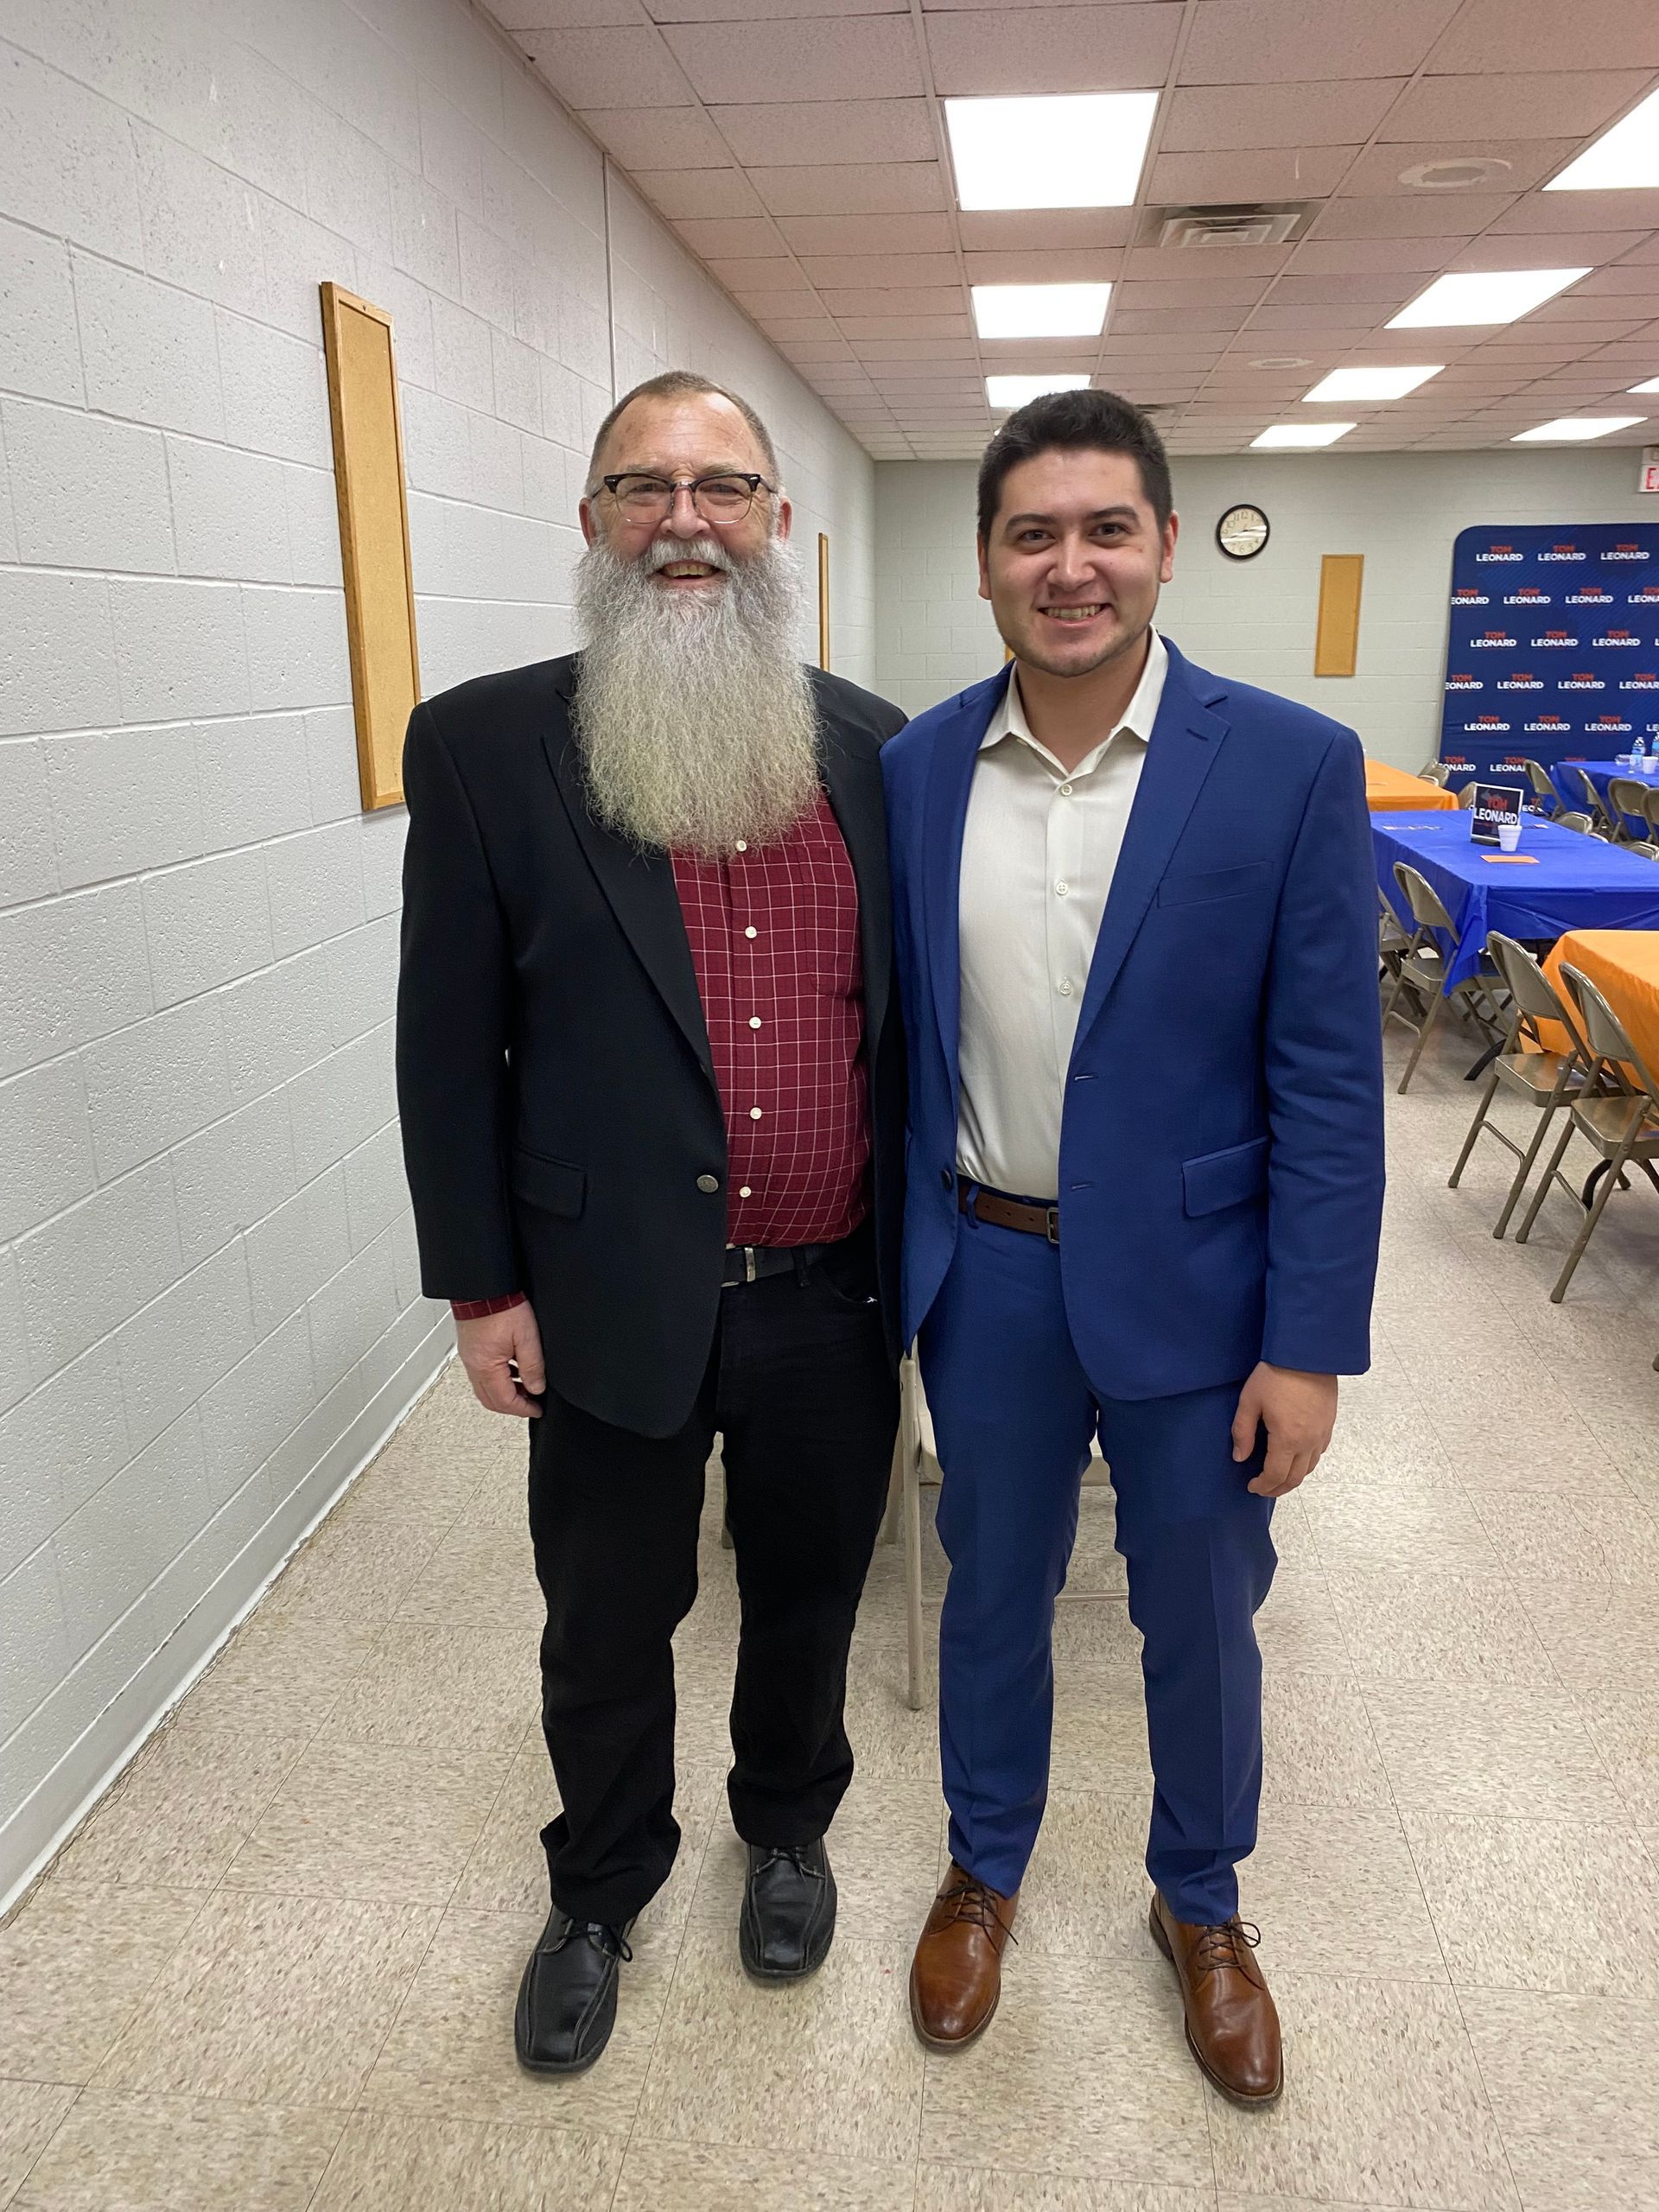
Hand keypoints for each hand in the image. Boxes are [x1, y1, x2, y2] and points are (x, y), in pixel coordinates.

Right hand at [456, 1303, 545, 1417]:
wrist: (483, 1286)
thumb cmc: (502, 1306)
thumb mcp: (526, 1337)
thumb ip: (533, 1366)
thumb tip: (536, 1387)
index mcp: (486, 1367)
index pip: (504, 1401)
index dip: (523, 1409)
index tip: (537, 1409)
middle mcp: (473, 1365)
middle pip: (490, 1400)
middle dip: (512, 1406)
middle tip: (530, 1404)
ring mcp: (470, 1357)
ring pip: (485, 1388)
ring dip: (504, 1393)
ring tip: (525, 1387)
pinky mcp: (470, 1348)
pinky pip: (482, 1374)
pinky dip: (497, 1379)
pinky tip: (512, 1370)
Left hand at [1230, 1362, 1337, 1496]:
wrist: (1307, 1354)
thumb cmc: (1275, 1375)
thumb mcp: (1250, 1402)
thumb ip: (1243, 1432)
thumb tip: (1240, 1457)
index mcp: (1287, 1440)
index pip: (1276, 1476)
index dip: (1263, 1486)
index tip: (1252, 1487)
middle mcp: (1309, 1442)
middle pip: (1296, 1478)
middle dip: (1278, 1488)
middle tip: (1264, 1488)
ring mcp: (1322, 1433)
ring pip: (1310, 1467)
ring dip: (1294, 1477)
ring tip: (1279, 1476)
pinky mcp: (1329, 1423)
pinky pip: (1320, 1452)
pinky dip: (1307, 1462)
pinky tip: (1297, 1456)